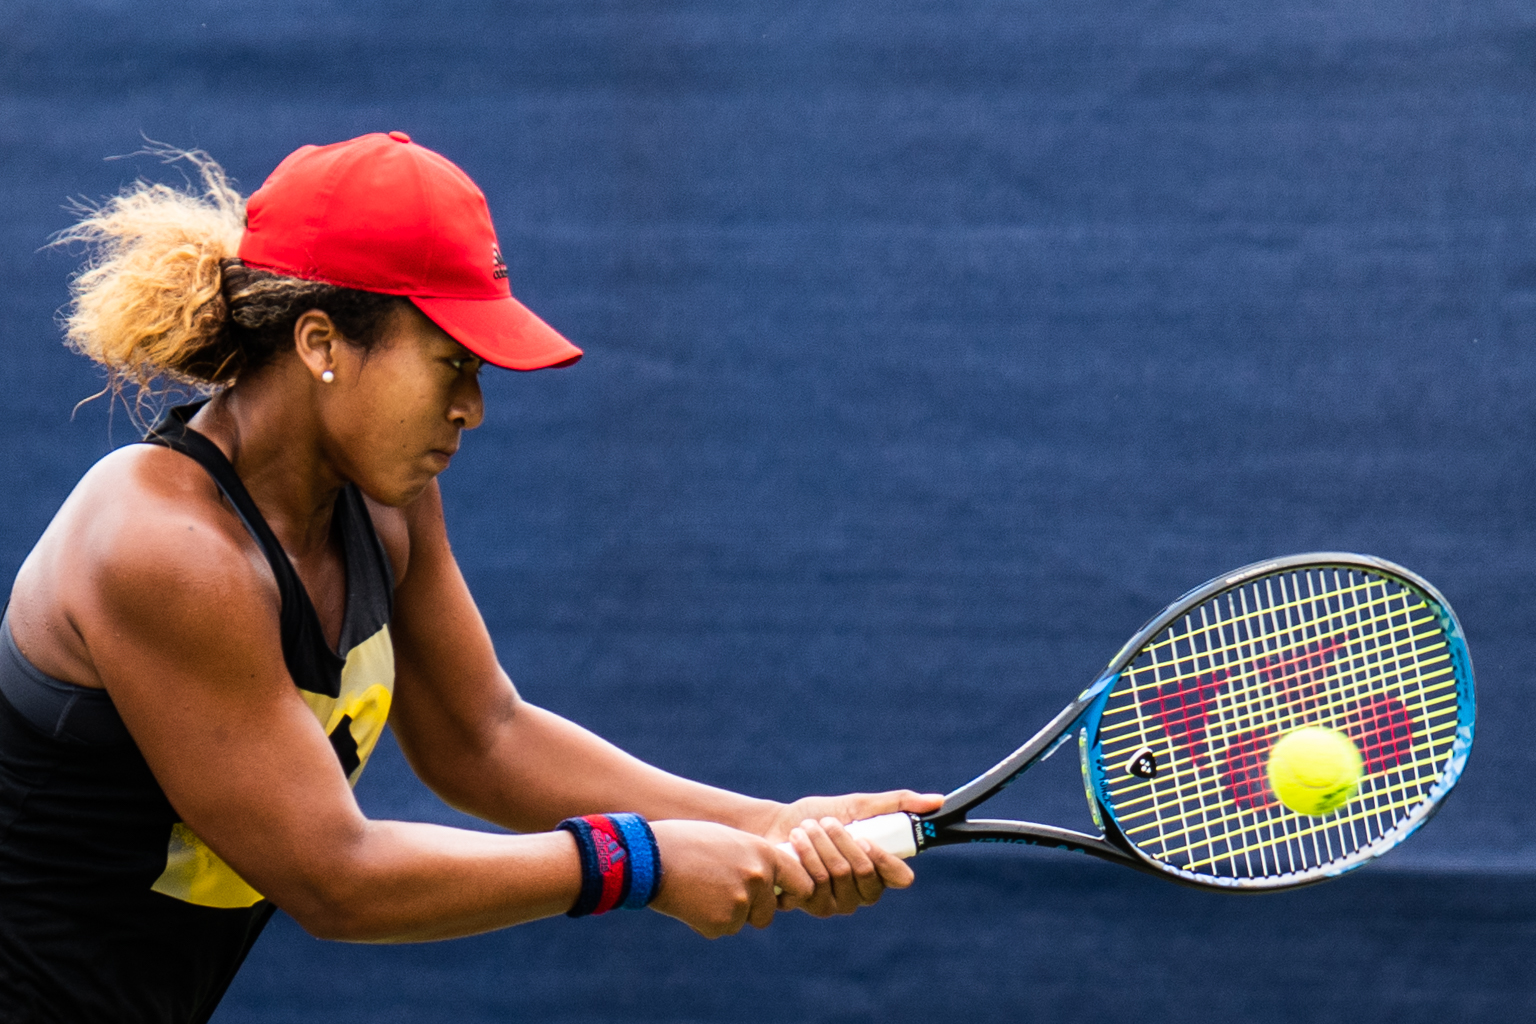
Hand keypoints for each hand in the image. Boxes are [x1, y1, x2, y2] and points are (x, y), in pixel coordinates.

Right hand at [646, 819, 813, 937]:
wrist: (650, 856)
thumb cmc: (687, 841)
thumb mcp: (730, 839)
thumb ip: (755, 859)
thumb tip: (773, 881)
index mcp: (764, 854)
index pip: (802, 883)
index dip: (792, 892)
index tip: (780, 895)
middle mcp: (758, 879)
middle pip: (768, 911)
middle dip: (751, 909)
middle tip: (722, 893)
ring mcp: (741, 902)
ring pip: (742, 921)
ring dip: (727, 914)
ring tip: (701, 890)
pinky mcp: (721, 923)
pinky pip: (721, 929)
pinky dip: (707, 921)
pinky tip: (690, 901)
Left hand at [760, 790, 943, 917]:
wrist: (776, 827)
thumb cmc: (819, 816)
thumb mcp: (857, 805)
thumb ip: (897, 804)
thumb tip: (938, 800)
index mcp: (881, 870)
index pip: (900, 878)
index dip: (885, 861)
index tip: (865, 838)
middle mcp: (864, 892)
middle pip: (864, 873)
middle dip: (841, 840)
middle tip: (826, 822)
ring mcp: (839, 903)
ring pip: (837, 875)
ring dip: (819, 844)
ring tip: (806, 829)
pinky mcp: (813, 906)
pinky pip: (813, 884)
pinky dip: (803, 856)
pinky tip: (794, 845)